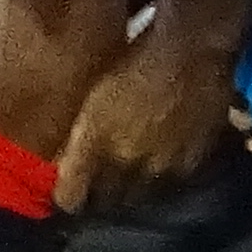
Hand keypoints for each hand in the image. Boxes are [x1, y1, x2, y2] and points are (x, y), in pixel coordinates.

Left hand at [59, 37, 236, 213]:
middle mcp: (125, 162)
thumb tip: (59, 166)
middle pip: (106, 202)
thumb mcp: (95, 95)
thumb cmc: (136, 60)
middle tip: (104, 179)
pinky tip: (165, 158)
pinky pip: (170, 185)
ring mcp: (160, 167)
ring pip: (139, 198)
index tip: (71, 190)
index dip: (69, 194)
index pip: (70, 197)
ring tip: (135, 170)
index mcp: (95, 142)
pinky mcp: (190, 165)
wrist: (192, 49)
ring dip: (133, 188)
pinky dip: (164, 177)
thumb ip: (78, 138)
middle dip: (102, 193)